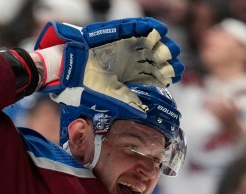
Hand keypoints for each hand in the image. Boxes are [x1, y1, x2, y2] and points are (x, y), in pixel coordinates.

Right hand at [33, 18, 183, 115]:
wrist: (69, 71)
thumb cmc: (88, 88)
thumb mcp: (112, 99)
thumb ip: (130, 104)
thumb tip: (146, 114)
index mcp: (133, 76)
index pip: (156, 74)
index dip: (168, 73)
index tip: (176, 74)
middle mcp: (131, 60)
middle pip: (156, 57)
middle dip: (167, 57)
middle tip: (173, 58)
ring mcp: (125, 46)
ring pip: (149, 41)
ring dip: (161, 42)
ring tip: (168, 44)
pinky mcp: (116, 34)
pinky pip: (133, 27)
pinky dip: (145, 27)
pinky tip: (157, 30)